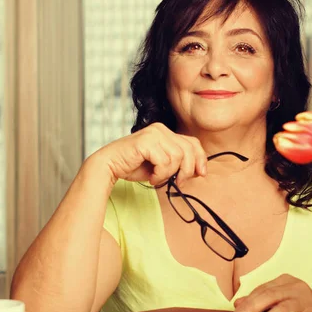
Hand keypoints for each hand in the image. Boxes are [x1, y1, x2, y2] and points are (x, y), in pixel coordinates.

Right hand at [93, 123, 207, 185]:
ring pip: (177, 157)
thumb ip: (179, 163)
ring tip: (156, 178)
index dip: (200, 159)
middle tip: (177, 182)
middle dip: (186, 170)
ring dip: (168, 174)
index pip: (193, 143)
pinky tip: (151, 177)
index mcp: (166, 132)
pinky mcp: (146, 141)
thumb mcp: (162, 165)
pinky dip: (160, 174)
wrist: (110, 166)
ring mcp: (154, 133)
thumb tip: (200, 171)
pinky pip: (165, 162)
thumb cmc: (134, 166)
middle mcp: (161, 129)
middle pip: (189, 150)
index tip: (201, 174)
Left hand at [233, 274, 311, 311]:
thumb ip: (261, 302)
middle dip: (253, 308)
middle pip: (271, 296)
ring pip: (282, 310)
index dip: (249, 300)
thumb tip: (238, 305)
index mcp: (286, 281)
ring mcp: (307, 302)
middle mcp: (297, 288)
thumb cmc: (300, 310)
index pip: (264, 289)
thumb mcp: (280, 302)